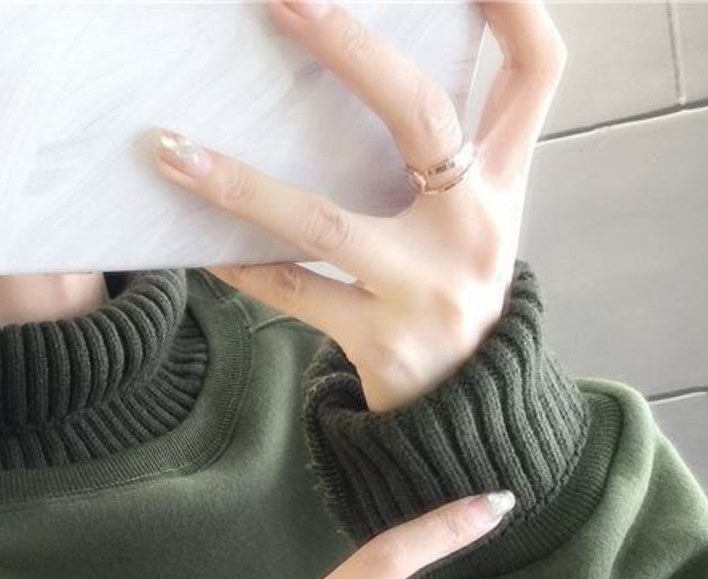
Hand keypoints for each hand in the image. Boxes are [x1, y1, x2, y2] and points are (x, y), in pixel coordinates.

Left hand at [147, 0, 567, 413]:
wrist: (464, 408)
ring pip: (324, 222)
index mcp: (504, 180)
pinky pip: (295, 293)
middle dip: (351, 47)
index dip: (513, 4)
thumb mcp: (477, 216)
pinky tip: (198, 243)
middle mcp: (475, 224)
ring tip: (172, 151)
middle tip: (282, 0)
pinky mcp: (380, 338)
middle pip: (422, 114)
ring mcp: (426, 286)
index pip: (536, 70)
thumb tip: (367, 63)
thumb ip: (450, 149)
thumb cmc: (452, 290)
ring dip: (241, 185)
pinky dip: (244, 266)